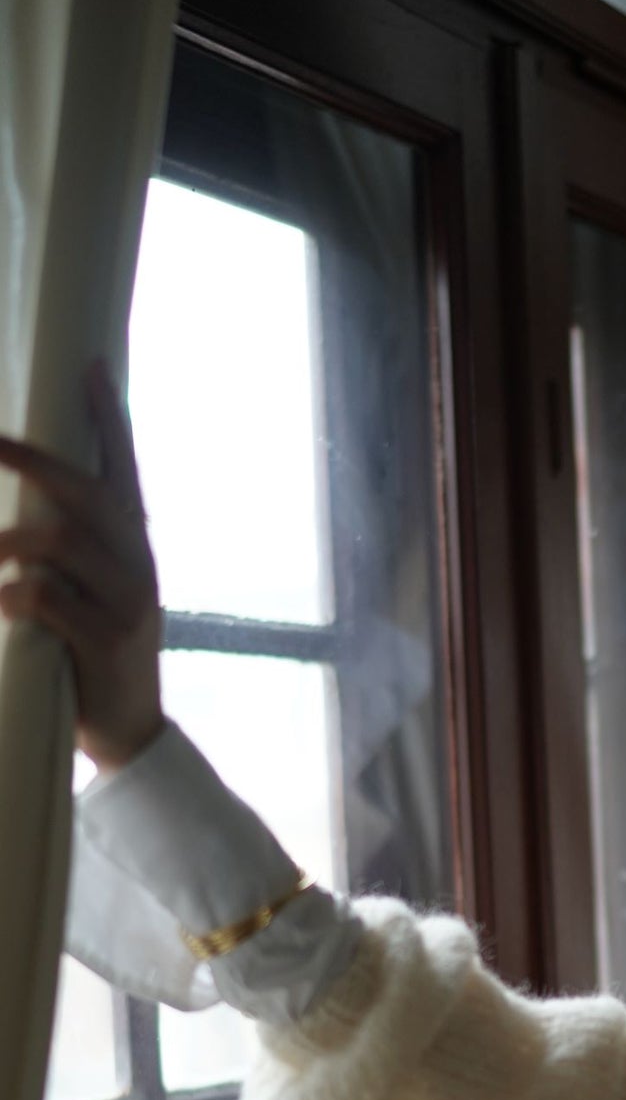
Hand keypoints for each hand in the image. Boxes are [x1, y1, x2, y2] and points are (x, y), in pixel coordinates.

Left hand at [0, 360, 164, 772]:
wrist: (130, 731)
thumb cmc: (96, 656)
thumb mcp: (98, 594)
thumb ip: (76, 551)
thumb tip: (28, 513)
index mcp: (135, 548)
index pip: (126, 469)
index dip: (110, 419)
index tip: (90, 368)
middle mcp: (138, 565)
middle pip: (86, 493)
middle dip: (34, 461)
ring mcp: (128, 603)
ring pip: (61, 542)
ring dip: (8, 540)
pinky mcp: (107, 641)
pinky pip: (48, 598)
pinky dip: (12, 594)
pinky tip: (1, 604)